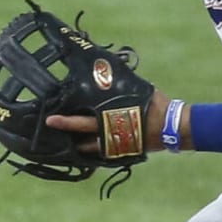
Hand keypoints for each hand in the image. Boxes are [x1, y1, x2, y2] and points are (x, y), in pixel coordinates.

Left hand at [46, 91, 174, 154]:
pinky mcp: (123, 152)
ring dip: (78, 144)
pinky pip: (104, 153)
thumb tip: (106, 68)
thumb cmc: (155, 104)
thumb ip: (119, 84)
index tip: (50, 120)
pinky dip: (94, 150)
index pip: (82, 121)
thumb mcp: (135, 89)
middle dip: (66, 130)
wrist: (172, 126)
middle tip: (51, 126)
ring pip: (90, 149)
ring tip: (66, 140)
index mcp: (110, 118)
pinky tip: (87, 146)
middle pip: (82, 136)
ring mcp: (116, 146)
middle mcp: (109, 134)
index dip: (65, 121)